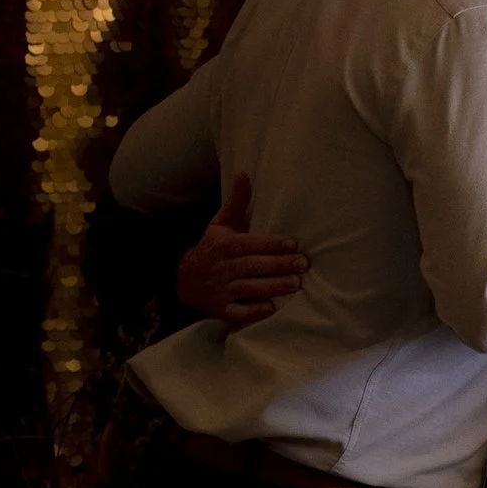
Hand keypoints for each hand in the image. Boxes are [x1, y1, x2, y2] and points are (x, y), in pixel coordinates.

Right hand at [177, 176, 306, 328]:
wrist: (183, 279)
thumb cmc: (212, 249)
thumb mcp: (220, 224)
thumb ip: (236, 202)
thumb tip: (245, 174)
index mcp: (224, 245)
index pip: (249, 244)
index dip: (271, 244)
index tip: (293, 243)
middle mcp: (222, 267)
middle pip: (252, 266)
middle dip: (278, 265)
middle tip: (302, 264)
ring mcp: (220, 290)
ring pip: (249, 288)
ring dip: (272, 286)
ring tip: (295, 284)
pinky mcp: (221, 309)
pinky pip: (238, 312)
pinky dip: (253, 311)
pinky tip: (271, 308)